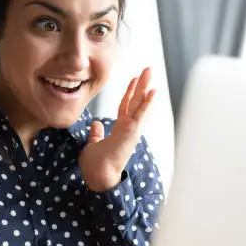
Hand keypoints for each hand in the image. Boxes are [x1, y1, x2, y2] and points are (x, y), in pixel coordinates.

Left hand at [80, 67, 155, 191]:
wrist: (99, 176)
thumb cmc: (96, 166)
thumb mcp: (93, 145)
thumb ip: (96, 134)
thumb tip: (95, 124)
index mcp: (120, 130)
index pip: (126, 107)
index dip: (129, 93)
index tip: (133, 80)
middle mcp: (128, 128)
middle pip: (136, 101)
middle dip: (142, 85)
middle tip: (148, 70)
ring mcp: (132, 129)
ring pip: (140, 103)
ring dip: (146, 87)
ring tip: (150, 71)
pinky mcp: (132, 131)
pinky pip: (141, 113)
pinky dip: (147, 102)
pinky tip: (153, 90)